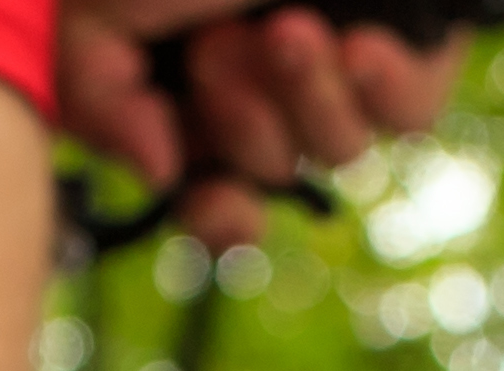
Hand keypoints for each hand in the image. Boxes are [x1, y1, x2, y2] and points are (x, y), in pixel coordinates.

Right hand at [58, 0, 460, 252]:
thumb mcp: (94, 10)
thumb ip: (97, 94)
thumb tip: (159, 167)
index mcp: (199, 85)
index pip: (214, 192)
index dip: (216, 217)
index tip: (214, 198)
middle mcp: (272, 84)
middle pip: (271, 170)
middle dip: (243, 122)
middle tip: (223, 48)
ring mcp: (341, 67)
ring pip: (339, 150)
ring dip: (305, 99)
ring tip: (288, 28)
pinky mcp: (409, 53)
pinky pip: (405, 116)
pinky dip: (376, 88)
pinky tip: (359, 48)